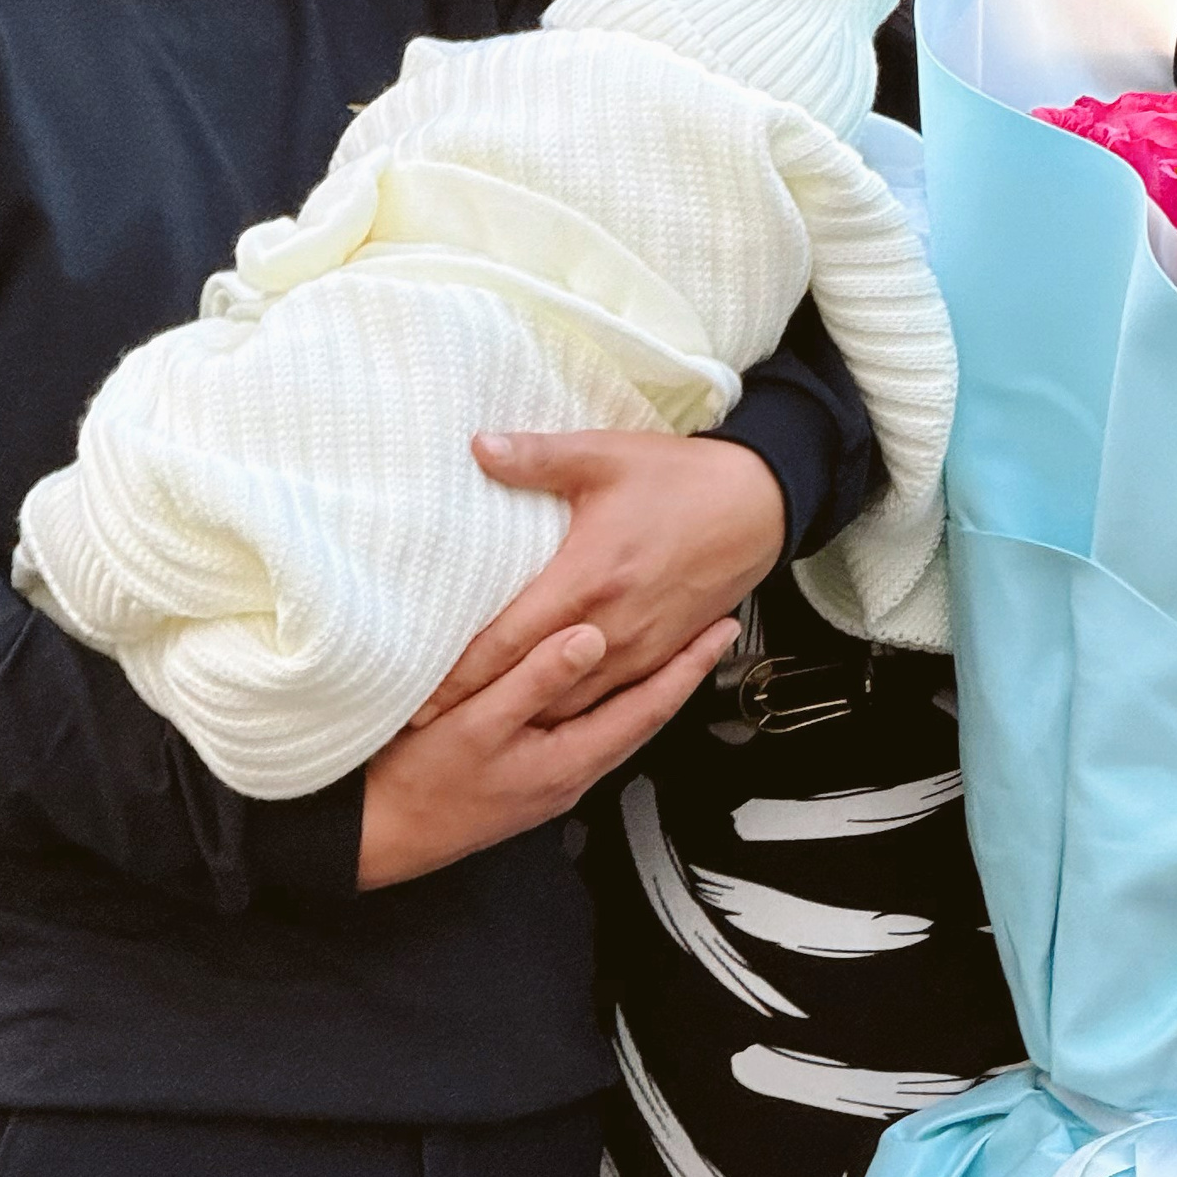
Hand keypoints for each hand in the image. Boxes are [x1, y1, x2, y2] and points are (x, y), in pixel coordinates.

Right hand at [359, 613, 737, 888]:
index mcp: (570, 761)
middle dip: (681, 672)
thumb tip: (592, 637)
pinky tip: (603, 680)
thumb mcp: (477, 724)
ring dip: (648, 684)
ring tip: (672, 646)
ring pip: (618, 724)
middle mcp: (573, 774)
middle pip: (643, 716)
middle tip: (712, 629)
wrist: (380, 836)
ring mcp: (553, 779)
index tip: (722, 630)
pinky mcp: (531, 776)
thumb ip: (535, 680)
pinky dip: (609, 698)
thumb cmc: (420, 784)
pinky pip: (588, 729)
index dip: (688, 667)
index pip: (649, 707)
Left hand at [412, 430, 786, 728]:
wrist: (759, 505)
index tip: (416, 701)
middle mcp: (612, 627)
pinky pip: (609, 699)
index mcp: (587, 579)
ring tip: (472, 730)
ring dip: (524, 717)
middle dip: (479, 708)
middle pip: (532, 685)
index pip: (506, 642)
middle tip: (425, 726)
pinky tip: (542, 717)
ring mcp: (640, 648)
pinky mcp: (662, 654)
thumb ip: (538, 457)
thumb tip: (478, 446)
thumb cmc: (682, 478)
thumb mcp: (606, 455)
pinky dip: (570, 713)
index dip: (458, 677)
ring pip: (571, 704)